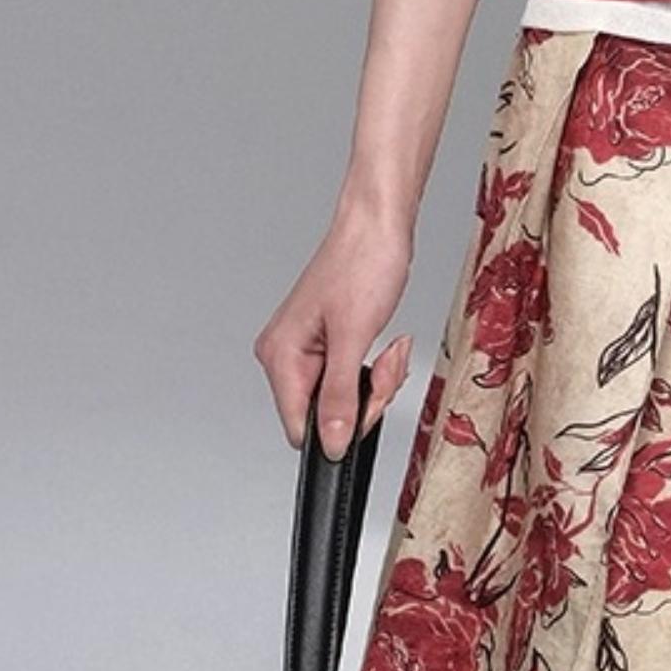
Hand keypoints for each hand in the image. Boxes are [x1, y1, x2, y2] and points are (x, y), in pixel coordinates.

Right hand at [253, 184, 416, 460]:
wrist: (379, 225)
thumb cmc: (363, 263)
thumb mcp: (354, 337)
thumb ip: (341, 397)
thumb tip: (331, 445)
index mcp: (280, 356)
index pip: (301, 429)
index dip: (340, 428)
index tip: (370, 399)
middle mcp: (286, 356)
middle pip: (326, 417)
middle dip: (367, 397)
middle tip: (387, 364)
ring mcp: (307, 350)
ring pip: (345, 399)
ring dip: (377, 381)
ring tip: (391, 349)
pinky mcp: (328, 344)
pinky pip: (353, 378)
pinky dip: (377, 368)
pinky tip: (388, 345)